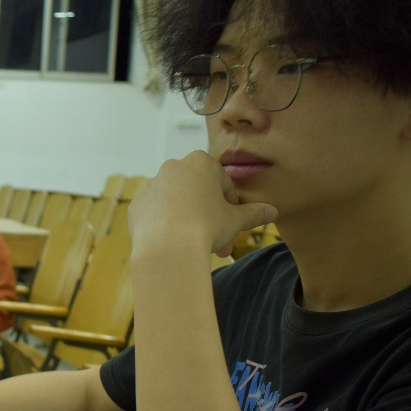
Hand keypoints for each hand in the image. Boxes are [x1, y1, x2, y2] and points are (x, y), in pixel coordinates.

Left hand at [128, 152, 276, 257]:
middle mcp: (174, 167)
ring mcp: (152, 185)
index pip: (223, 185)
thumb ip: (253, 213)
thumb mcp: (236, 220)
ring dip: (189, 221)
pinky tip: (174, 244)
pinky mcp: (137, 205)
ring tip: (197, 247)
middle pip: (198, 194)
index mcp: (201, 162)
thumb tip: (272, 211)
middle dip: (211, 218)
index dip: (232, 207)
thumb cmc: (206, 227)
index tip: (233, 226)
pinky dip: (166, 227)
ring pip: (178, 204)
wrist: (167, 248)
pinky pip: (157, 215)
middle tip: (220, 245)